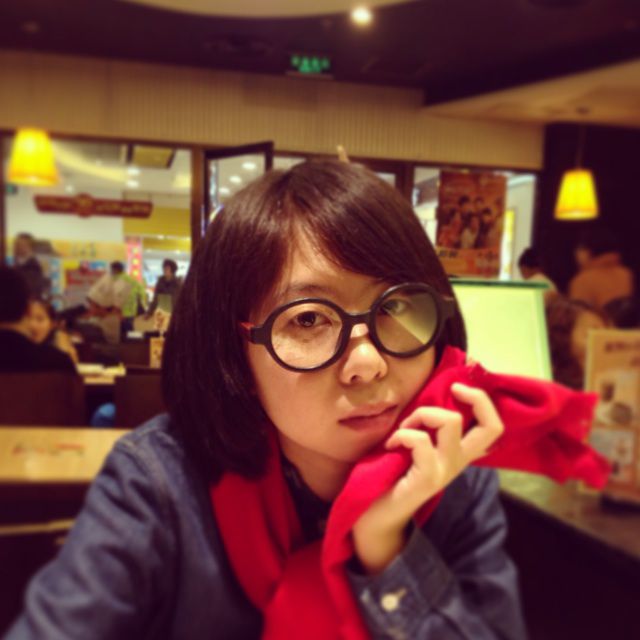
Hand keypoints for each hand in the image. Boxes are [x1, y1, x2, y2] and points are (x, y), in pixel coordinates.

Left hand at [352, 383, 503, 573]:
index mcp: (457, 453)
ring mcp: (445, 470)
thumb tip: (428, 395)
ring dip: (422, 414)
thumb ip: (427, 428)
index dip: (483, 401)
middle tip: (452, 390)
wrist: (374, 517)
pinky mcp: (427, 478)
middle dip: (476, 398)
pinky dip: (402, 434)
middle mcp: (458, 462)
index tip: (457, 387)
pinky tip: (391, 445)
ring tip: (404, 428)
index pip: (493, 428)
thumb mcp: (415, 447)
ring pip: (451, 422)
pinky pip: (420, 441)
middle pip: (492, 426)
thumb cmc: (390, 475)